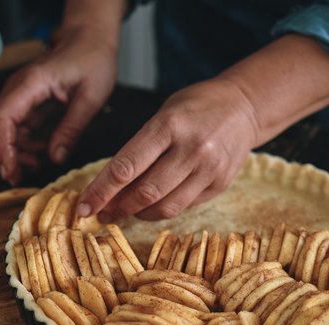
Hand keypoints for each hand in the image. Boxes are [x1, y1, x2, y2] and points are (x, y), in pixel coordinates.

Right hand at [0, 27, 118, 184]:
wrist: (91, 39)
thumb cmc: (93, 60)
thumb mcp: (91, 98)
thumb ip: (72, 129)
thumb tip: (55, 158)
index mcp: (31, 84)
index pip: (1, 119)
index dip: (2, 148)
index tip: (10, 170)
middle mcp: (18, 88)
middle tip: (16, 178)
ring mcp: (20, 94)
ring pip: (0, 128)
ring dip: (12, 151)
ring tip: (34, 167)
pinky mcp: (27, 101)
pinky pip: (15, 126)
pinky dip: (22, 144)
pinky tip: (39, 154)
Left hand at [77, 77, 259, 221]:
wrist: (244, 107)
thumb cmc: (195, 106)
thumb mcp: (163, 114)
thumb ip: (140, 148)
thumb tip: (111, 186)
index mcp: (169, 125)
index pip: (126, 166)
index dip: (101, 191)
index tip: (83, 207)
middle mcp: (192, 148)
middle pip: (144, 192)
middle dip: (116, 208)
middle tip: (101, 213)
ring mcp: (209, 169)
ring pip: (165, 208)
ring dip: (138, 214)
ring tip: (123, 212)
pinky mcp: (220, 184)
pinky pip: (184, 207)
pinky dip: (161, 211)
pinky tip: (150, 207)